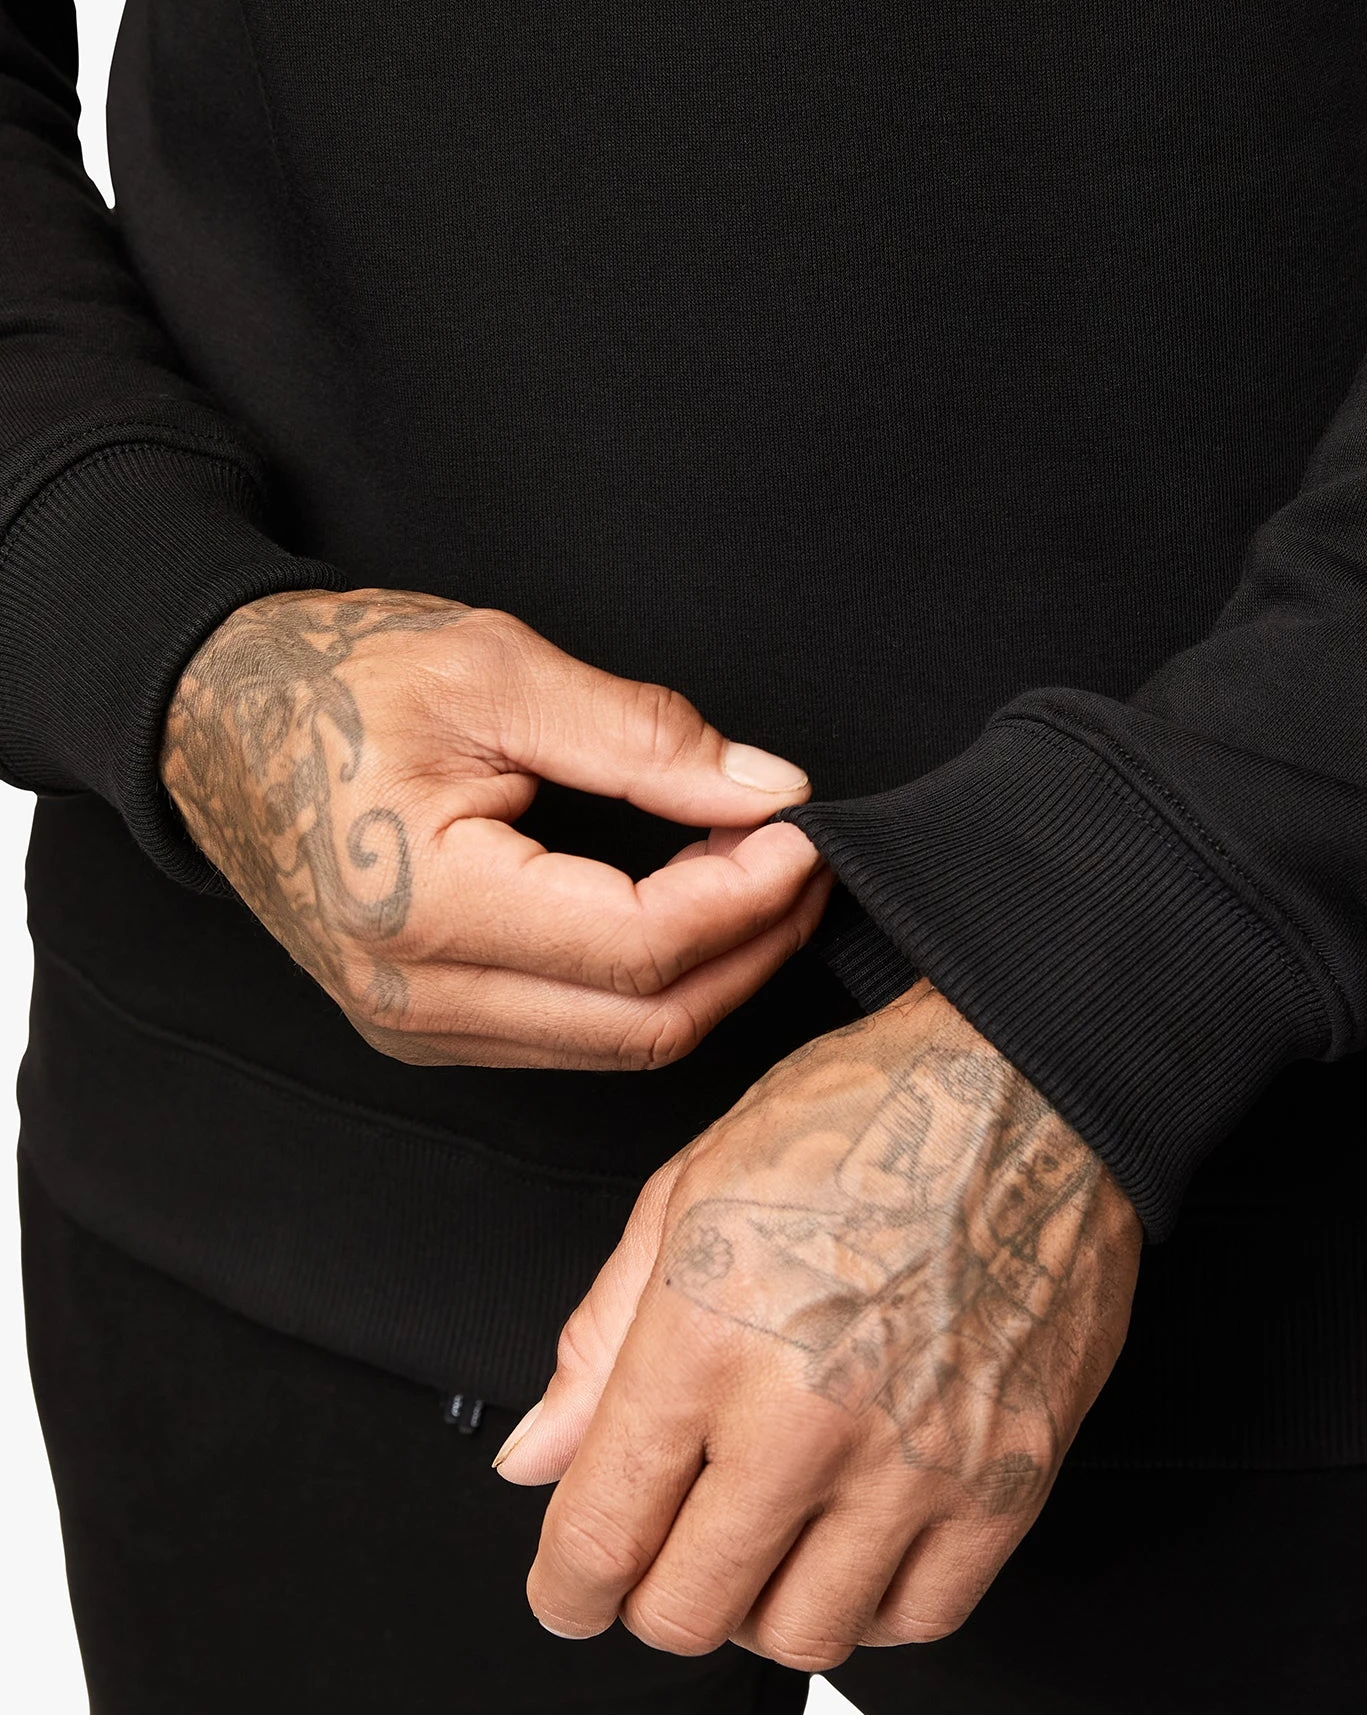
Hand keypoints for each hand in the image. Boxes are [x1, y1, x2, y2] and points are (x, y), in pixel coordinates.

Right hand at [160, 587, 827, 1065]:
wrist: (213, 719)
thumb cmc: (334, 678)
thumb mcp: (496, 669)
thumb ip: (644, 737)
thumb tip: (769, 790)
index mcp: (424, 908)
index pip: (640, 945)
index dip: (747, 895)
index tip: (803, 830)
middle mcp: (414, 997)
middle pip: (646, 1021)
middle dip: (752, 946)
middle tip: (805, 863)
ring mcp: (416, 1027)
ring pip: (618, 1045)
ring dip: (712, 973)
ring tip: (758, 881)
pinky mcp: (425, 1028)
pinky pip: (573, 1039)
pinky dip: (650, 987)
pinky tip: (686, 916)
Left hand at [497, 983, 1140, 1667]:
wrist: (1026, 1094)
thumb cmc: (855, 1124)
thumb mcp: (686, 1195)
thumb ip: (599, 1340)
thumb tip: (535, 1457)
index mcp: (705, 1339)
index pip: (602, 1535)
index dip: (565, 1589)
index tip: (568, 1591)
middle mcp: (807, 1418)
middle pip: (691, 1611)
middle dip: (650, 1600)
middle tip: (663, 1555)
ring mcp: (917, 1461)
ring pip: (805, 1637)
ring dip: (761, 1608)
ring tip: (762, 1540)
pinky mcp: (1009, 1481)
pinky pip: (922, 1618)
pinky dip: (872, 1606)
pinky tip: (853, 1540)